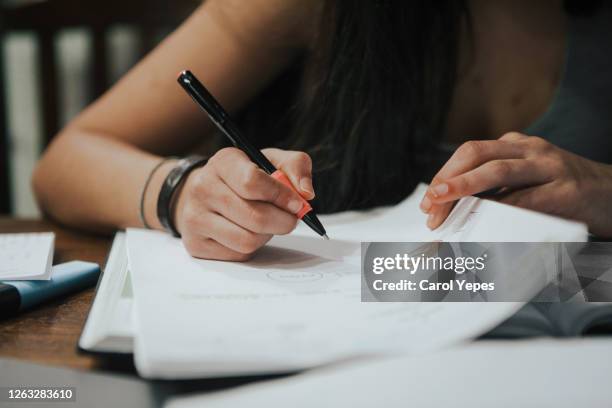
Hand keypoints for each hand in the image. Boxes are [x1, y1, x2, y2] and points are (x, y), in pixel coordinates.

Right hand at [173, 147, 314, 260]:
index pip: (252, 182)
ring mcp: (195, 217)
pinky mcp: (196, 243)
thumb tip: (306, 193)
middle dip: (282, 221)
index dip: (281, 196)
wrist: (204, 194)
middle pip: (255, 217)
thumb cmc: (244, 177)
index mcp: (224, 162)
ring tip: (266, 224)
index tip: (297, 204)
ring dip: (267, 236)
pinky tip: (247, 232)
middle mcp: (203, 188)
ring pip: (247, 240)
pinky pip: (238, 254)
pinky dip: (252, 247)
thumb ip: (296, 167)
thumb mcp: (271, 161)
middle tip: (290, 219)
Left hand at [419, 132, 611, 236]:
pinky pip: (525, 199)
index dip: (444, 176)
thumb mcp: (526, 179)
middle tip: (430, 206)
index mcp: (515, 145)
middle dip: (448, 179)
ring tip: (442, 205)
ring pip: (497, 170)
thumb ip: (495, 188)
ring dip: (464, 188)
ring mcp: (548, 166)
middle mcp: (529, 149)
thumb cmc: (562, 191)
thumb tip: (451, 211)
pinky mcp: (565, 190)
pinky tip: (481, 225)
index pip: (469, 154)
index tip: (428, 203)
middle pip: (476, 154)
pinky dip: (499, 213)